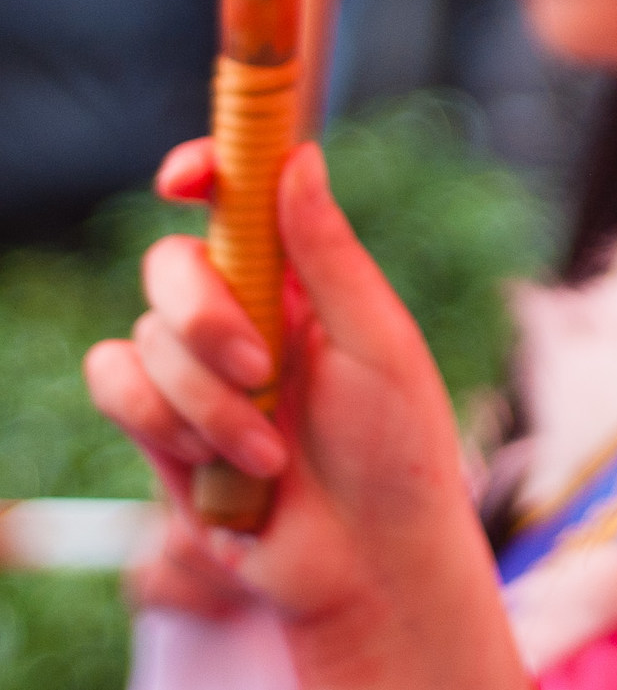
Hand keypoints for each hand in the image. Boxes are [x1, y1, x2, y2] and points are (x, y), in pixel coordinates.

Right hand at [85, 140, 526, 689]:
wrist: (364, 562)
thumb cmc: (398, 448)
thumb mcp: (380, 342)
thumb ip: (329, 253)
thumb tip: (300, 155)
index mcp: (304, 277)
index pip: (240, 200)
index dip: (207, 169)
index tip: (185, 176)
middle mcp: (246, 312)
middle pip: (172, 262)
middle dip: (203, 313)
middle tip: (261, 366)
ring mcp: (199, 370)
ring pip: (146, 335)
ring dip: (206, 401)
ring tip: (269, 453)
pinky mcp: (161, 427)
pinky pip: (115, 383)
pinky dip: (163, 424)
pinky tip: (220, 466)